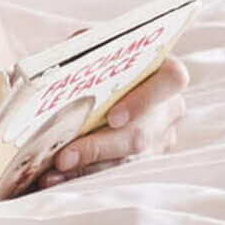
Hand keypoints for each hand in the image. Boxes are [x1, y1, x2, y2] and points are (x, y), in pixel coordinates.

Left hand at [31, 54, 187, 189]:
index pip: (171, 80)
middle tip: (64, 156)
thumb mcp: (98, 46)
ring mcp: (159, 140)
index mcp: (166, 72)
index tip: (112, 117)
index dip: (145, 99)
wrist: (107, 78)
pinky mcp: (142, 162)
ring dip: (86, 168)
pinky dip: (82, 175)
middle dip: (99, 148)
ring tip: (53, 170)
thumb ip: (88, 50)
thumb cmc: (104, 59)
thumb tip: (60, 69)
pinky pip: (113, 175)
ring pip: (125, 162)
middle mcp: (169, 109)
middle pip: (141, 135)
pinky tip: (56, 177)